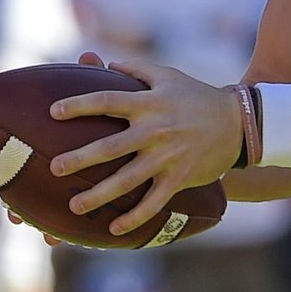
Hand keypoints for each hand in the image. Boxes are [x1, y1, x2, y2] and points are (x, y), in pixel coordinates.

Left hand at [46, 57, 242, 240]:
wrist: (237, 123)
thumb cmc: (197, 96)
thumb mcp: (168, 75)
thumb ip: (136, 69)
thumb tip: (105, 63)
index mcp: (148, 102)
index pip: (106, 101)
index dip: (78, 106)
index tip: (53, 112)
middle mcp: (154, 130)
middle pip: (110, 146)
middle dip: (80, 158)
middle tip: (54, 168)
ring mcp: (166, 157)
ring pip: (127, 180)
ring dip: (99, 195)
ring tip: (73, 206)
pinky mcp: (179, 178)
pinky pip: (153, 202)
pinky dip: (134, 217)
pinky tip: (114, 229)